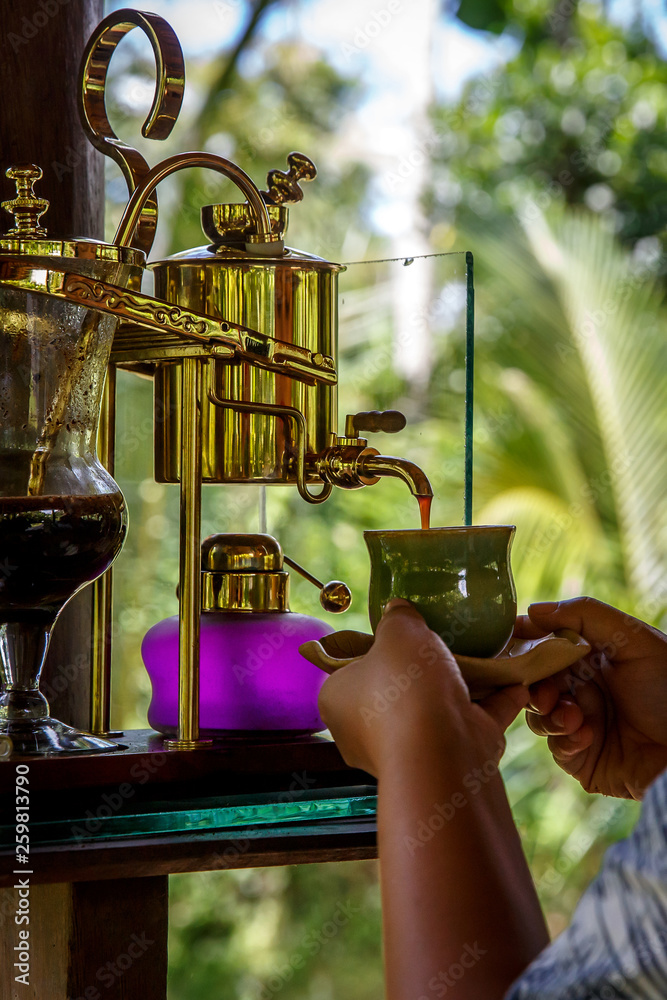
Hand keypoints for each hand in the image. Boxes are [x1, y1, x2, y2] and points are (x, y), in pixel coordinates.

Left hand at [318, 598, 529, 777]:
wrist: (443, 753)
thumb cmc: (405, 689)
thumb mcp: (398, 632)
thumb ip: (398, 618)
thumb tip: (397, 609)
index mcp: (338, 702)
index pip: (349, 672)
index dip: (372, 651)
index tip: (396, 636)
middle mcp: (367, 733)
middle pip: (396, 691)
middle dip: (422, 672)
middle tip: (442, 644)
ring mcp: (411, 750)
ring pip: (437, 711)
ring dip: (464, 688)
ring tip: (485, 658)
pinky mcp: (450, 760)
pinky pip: (473, 724)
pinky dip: (495, 705)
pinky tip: (514, 683)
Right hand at [517, 597, 666, 798]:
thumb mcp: (633, 640)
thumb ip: (583, 615)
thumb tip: (531, 610)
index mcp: (590, 655)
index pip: (542, 645)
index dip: (522, 645)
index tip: (508, 646)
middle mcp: (581, 687)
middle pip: (532, 683)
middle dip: (532, 687)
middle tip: (545, 694)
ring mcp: (580, 723)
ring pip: (537, 716)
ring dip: (548, 716)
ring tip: (573, 718)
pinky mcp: (582, 758)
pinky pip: (556, 748)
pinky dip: (565, 740)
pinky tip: (587, 736)